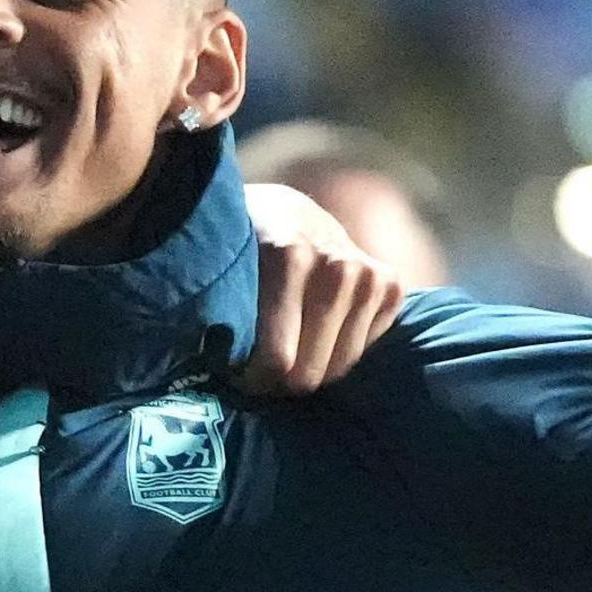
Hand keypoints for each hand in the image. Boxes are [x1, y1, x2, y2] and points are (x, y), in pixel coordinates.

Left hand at [235, 184, 409, 394]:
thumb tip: (200, 368)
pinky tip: (314, 331)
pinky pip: (360, 353)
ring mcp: (368, 276)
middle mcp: (336, 266)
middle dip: (277, 382)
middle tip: (256, 370)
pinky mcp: (391, 286)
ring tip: (282, 352)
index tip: (233, 373)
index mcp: (286, 256)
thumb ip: (219, 311)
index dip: (250, 378)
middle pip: (308, 373)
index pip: (277, 360)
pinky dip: (335, 351)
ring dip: (306, 368)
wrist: (283, 210)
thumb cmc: (240, 248)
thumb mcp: (219, 269)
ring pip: (337, 369)